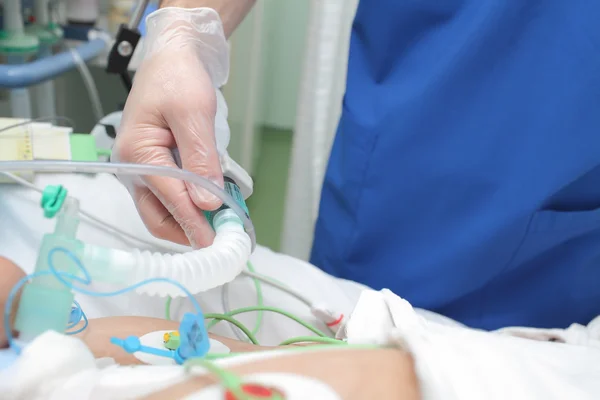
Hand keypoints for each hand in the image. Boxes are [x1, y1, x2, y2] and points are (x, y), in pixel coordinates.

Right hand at [114, 8, 229, 247]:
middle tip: (221, 238)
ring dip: (190, 220)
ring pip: (163, 210)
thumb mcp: (194, 113)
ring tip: (221, 223)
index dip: (195, 222)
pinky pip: (171, 195)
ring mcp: (143, 169)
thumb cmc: (178, 78)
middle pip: (158, 215)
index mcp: (136, 152)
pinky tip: (212, 204)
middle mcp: (133, 167)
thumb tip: (207, 202)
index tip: (216, 241)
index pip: (169, 198)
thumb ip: (201, 158)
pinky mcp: (156, 167)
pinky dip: (191, 205)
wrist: (173, 58)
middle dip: (189, 229)